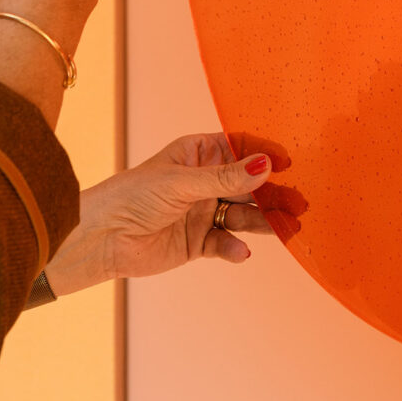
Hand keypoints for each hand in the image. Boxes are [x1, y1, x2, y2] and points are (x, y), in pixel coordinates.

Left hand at [44, 135, 273, 295]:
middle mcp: (204, 181)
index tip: (288, 163)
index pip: (239, 148)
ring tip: (288, 229)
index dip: (264, 154)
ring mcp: (202, 212)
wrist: (102, 238)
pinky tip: (241, 252)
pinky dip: (235, 248)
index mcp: (198, 154)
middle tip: (300, 203)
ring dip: (264, 222)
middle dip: (274, 194)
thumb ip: (225, 179)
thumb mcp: (181, 182)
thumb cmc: (133, 196)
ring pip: (242, 215)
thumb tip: (265, 166)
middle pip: (248, 185)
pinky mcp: (197, 242)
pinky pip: (224, 243)